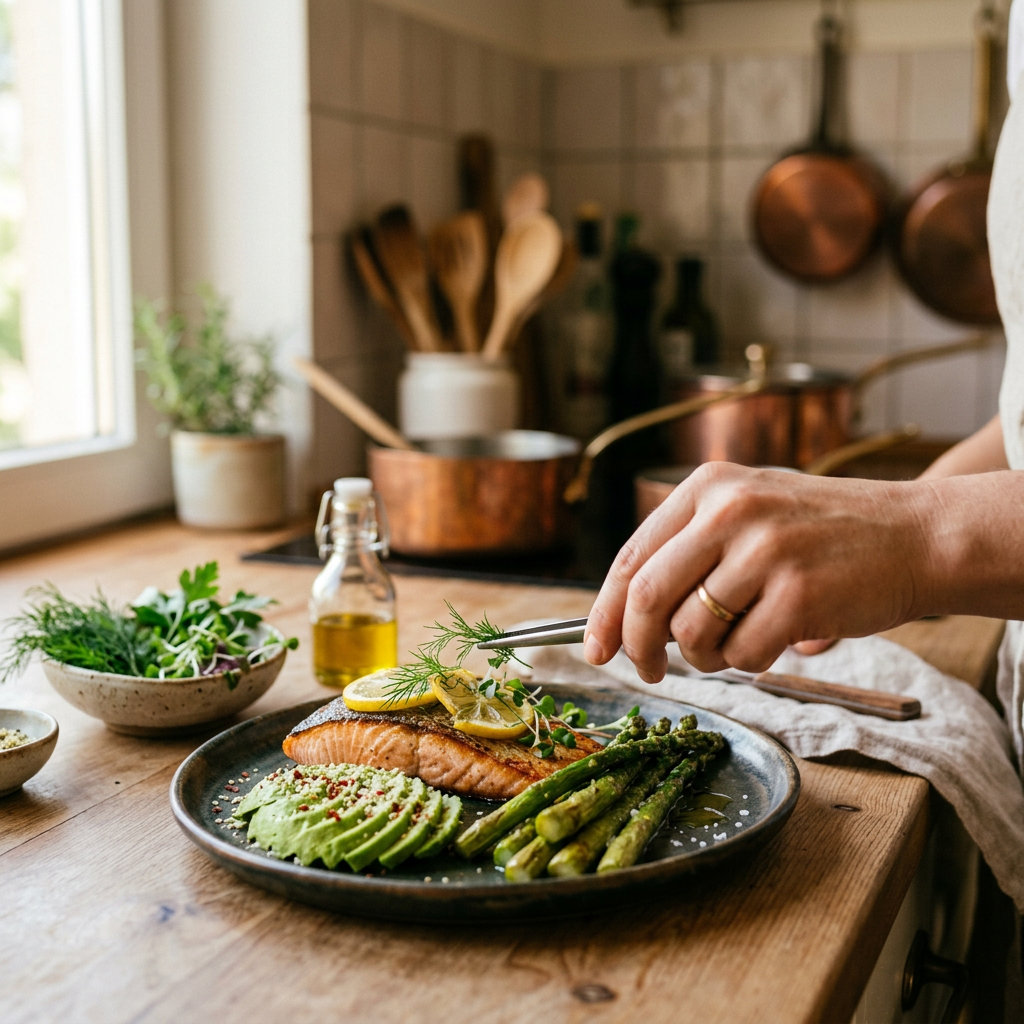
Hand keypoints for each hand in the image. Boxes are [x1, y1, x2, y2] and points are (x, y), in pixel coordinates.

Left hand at [583, 463, 931, 681]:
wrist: (915, 536)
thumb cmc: (822, 534)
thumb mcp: (749, 513)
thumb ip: (689, 552)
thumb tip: (624, 619)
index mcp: (708, 488)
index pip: (631, 559)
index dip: (605, 612)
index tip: (596, 648)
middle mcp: (730, 511)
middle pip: (647, 599)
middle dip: (638, 647)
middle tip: (649, 671)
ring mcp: (765, 552)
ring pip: (691, 633)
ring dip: (704, 656)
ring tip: (735, 642)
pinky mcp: (799, 595)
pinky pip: (740, 655)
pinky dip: (748, 662)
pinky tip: (774, 641)